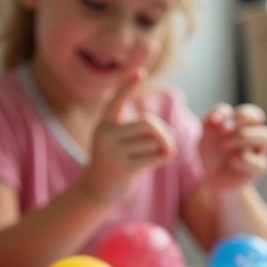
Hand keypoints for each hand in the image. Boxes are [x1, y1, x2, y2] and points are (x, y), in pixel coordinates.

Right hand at [82, 70, 176, 206]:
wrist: (96, 193)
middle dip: (164, 132)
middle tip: (169, 143)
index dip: (127, 86)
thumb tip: (167, 133)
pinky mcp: (122, 168)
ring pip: (152, 142)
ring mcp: (112, 152)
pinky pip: (154, 157)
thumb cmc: (114, 165)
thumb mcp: (119, 145)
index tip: (140, 73)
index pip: (116, 101)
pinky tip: (162, 160)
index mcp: (104, 126)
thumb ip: (137, 134)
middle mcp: (105, 136)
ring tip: (161, 155)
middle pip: (148, 123)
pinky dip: (164, 158)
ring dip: (163, 148)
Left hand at [200, 103, 266, 192]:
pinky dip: (244, 160)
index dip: (230, 113)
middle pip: (258, 116)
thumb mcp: (206, 134)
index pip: (247, 110)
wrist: (213, 179)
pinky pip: (260, 163)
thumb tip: (219, 118)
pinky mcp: (259, 169)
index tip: (214, 122)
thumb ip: (211, 120)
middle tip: (222, 130)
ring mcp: (258, 152)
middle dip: (241, 118)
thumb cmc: (213, 153)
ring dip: (243, 136)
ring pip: (266, 136)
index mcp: (243, 124)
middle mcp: (254, 135)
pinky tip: (231, 161)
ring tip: (224, 145)